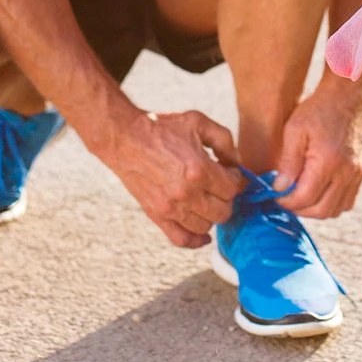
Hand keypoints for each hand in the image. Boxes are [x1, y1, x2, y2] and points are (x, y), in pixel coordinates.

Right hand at [104, 110, 242, 247]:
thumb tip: (236, 163)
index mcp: (199, 170)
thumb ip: (224, 140)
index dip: (235, 178)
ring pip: (206, 226)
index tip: (228, 171)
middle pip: (224, 211)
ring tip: (206, 199)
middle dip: (226, 197)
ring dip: (211, 214)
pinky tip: (203, 234)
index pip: (233, 188)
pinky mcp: (157, 215)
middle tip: (219, 185)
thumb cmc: (161, 127)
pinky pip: (181, 239)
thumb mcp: (198, 121)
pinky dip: (196, 240)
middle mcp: (186, 193)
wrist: (124, 138)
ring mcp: (171, 208)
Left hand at [272, 83, 361, 217]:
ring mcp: (357, 174)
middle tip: (286, 199)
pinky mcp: (361, 172)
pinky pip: (348, 201)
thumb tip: (280, 189)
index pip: (306, 198)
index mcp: (328, 161)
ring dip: (316, 209)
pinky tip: (318, 190)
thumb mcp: (294, 130)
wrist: (347, 97)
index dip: (287, 202)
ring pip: (336, 210)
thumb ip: (288, 163)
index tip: (276, 195)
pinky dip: (331, 203)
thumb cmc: (317, 110)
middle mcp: (347, 172)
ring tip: (301, 195)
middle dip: (300, 209)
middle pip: (322, 210)